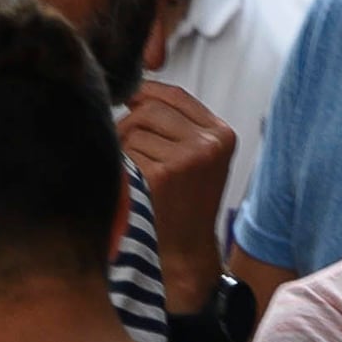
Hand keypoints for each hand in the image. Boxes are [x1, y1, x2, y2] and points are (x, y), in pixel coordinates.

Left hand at [121, 72, 238, 297]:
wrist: (184, 249)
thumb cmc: (184, 203)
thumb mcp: (196, 158)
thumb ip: (176, 125)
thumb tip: (134, 92)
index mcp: (221, 134)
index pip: (176, 95)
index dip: (146, 93)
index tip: (129, 100)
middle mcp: (209, 143)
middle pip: (149, 110)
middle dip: (128, 124)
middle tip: (126, 146)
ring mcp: (187, 158)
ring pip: (133, 131)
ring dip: (122, 147)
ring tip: (134, 170)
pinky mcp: (163, 175)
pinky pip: (125, 153)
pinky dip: (120, 166)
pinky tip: (132, 183)